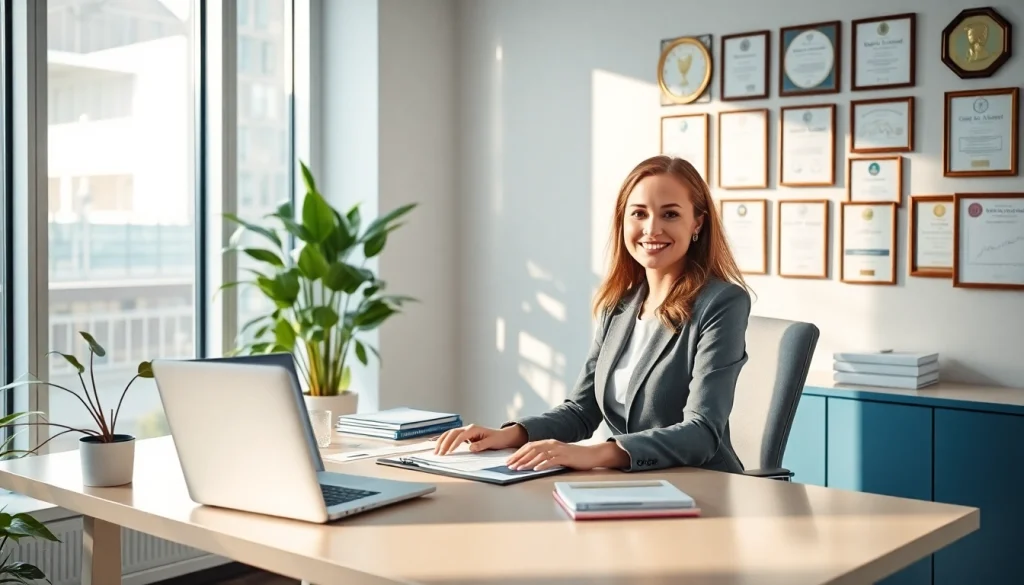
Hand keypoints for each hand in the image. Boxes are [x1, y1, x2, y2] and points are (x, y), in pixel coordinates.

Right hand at [433, 423, 526, 454]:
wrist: (503, 436)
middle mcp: (468, 428)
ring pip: (449, 434)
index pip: (460, 436)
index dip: (454, 444)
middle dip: (444, 443)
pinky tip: (440, 447)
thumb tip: (470, 448)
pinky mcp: (464, 436)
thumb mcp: (492, 442)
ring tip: (436, 452)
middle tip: (439, 454)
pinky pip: (452, 437)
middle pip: (452, 433)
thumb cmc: (498, 439)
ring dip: (442, 442)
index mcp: (474, 429)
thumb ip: (481, 445)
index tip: (449, 452)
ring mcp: (465, 431)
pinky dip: (445, 441)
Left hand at [506, 439, 626, 471]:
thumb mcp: (557, 455)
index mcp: (549, 442)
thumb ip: (546, 456)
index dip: (518, 453)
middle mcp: (552, 444)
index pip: (529, 446)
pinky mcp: (566, 457)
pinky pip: (552, 460)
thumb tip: (531, 464)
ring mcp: (559, 450)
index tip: (509, 461)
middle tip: (510, 466)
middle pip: (532, 450)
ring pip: (540, 455)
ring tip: (519, 469)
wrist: (591, 455)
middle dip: (519, 458)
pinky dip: (543, 465)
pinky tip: (536, 469)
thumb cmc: (574, 457)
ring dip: (528, 462)